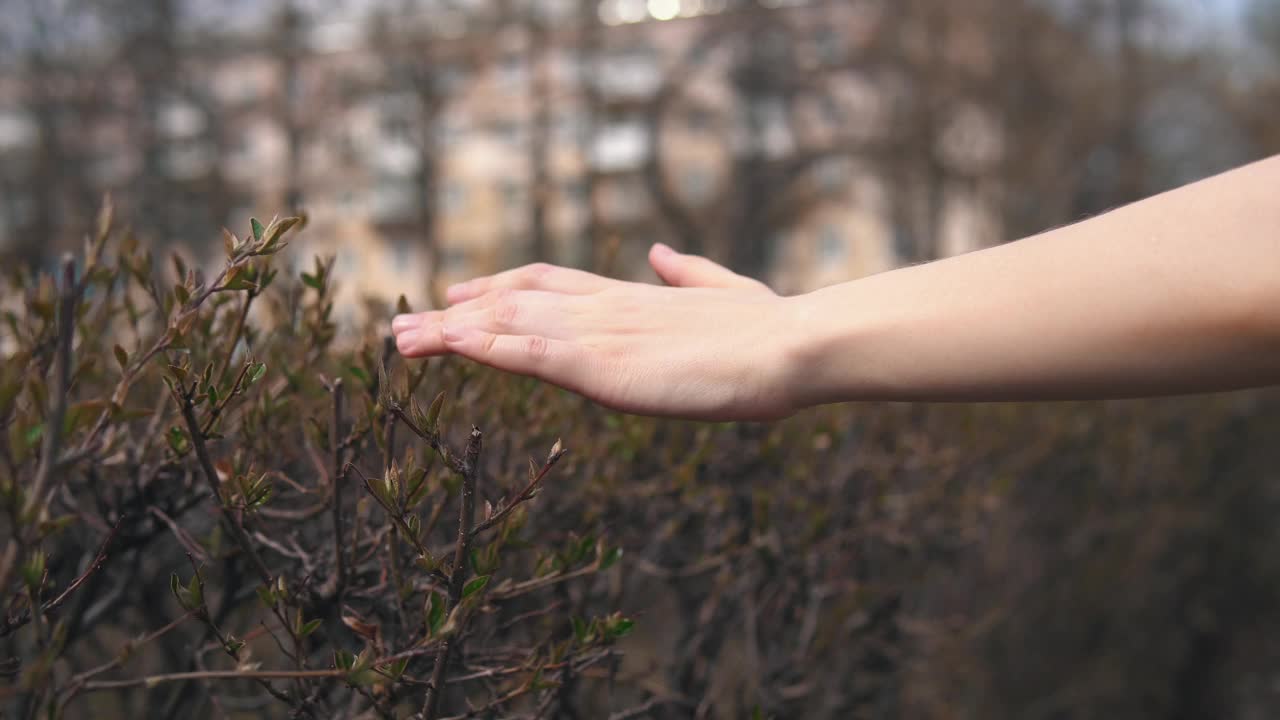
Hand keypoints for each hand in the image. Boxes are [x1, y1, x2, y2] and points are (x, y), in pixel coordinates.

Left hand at [391, 243, 807, 419]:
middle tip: (405, 324)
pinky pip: (529, 353)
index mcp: (629, 297)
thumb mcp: (721, 292)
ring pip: (507, 324)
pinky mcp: (603, 365)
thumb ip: (685, 272)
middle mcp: (603, 307)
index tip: (459, 295)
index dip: (498, 288)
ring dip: (449, 332)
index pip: (547, 283)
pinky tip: (450, 344)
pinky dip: (485, 346)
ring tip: (399, 340)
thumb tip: (658, 253)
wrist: (791, 347)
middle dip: (455, 313)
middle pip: (512, 301)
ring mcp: (600, 333)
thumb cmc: (769, 329)